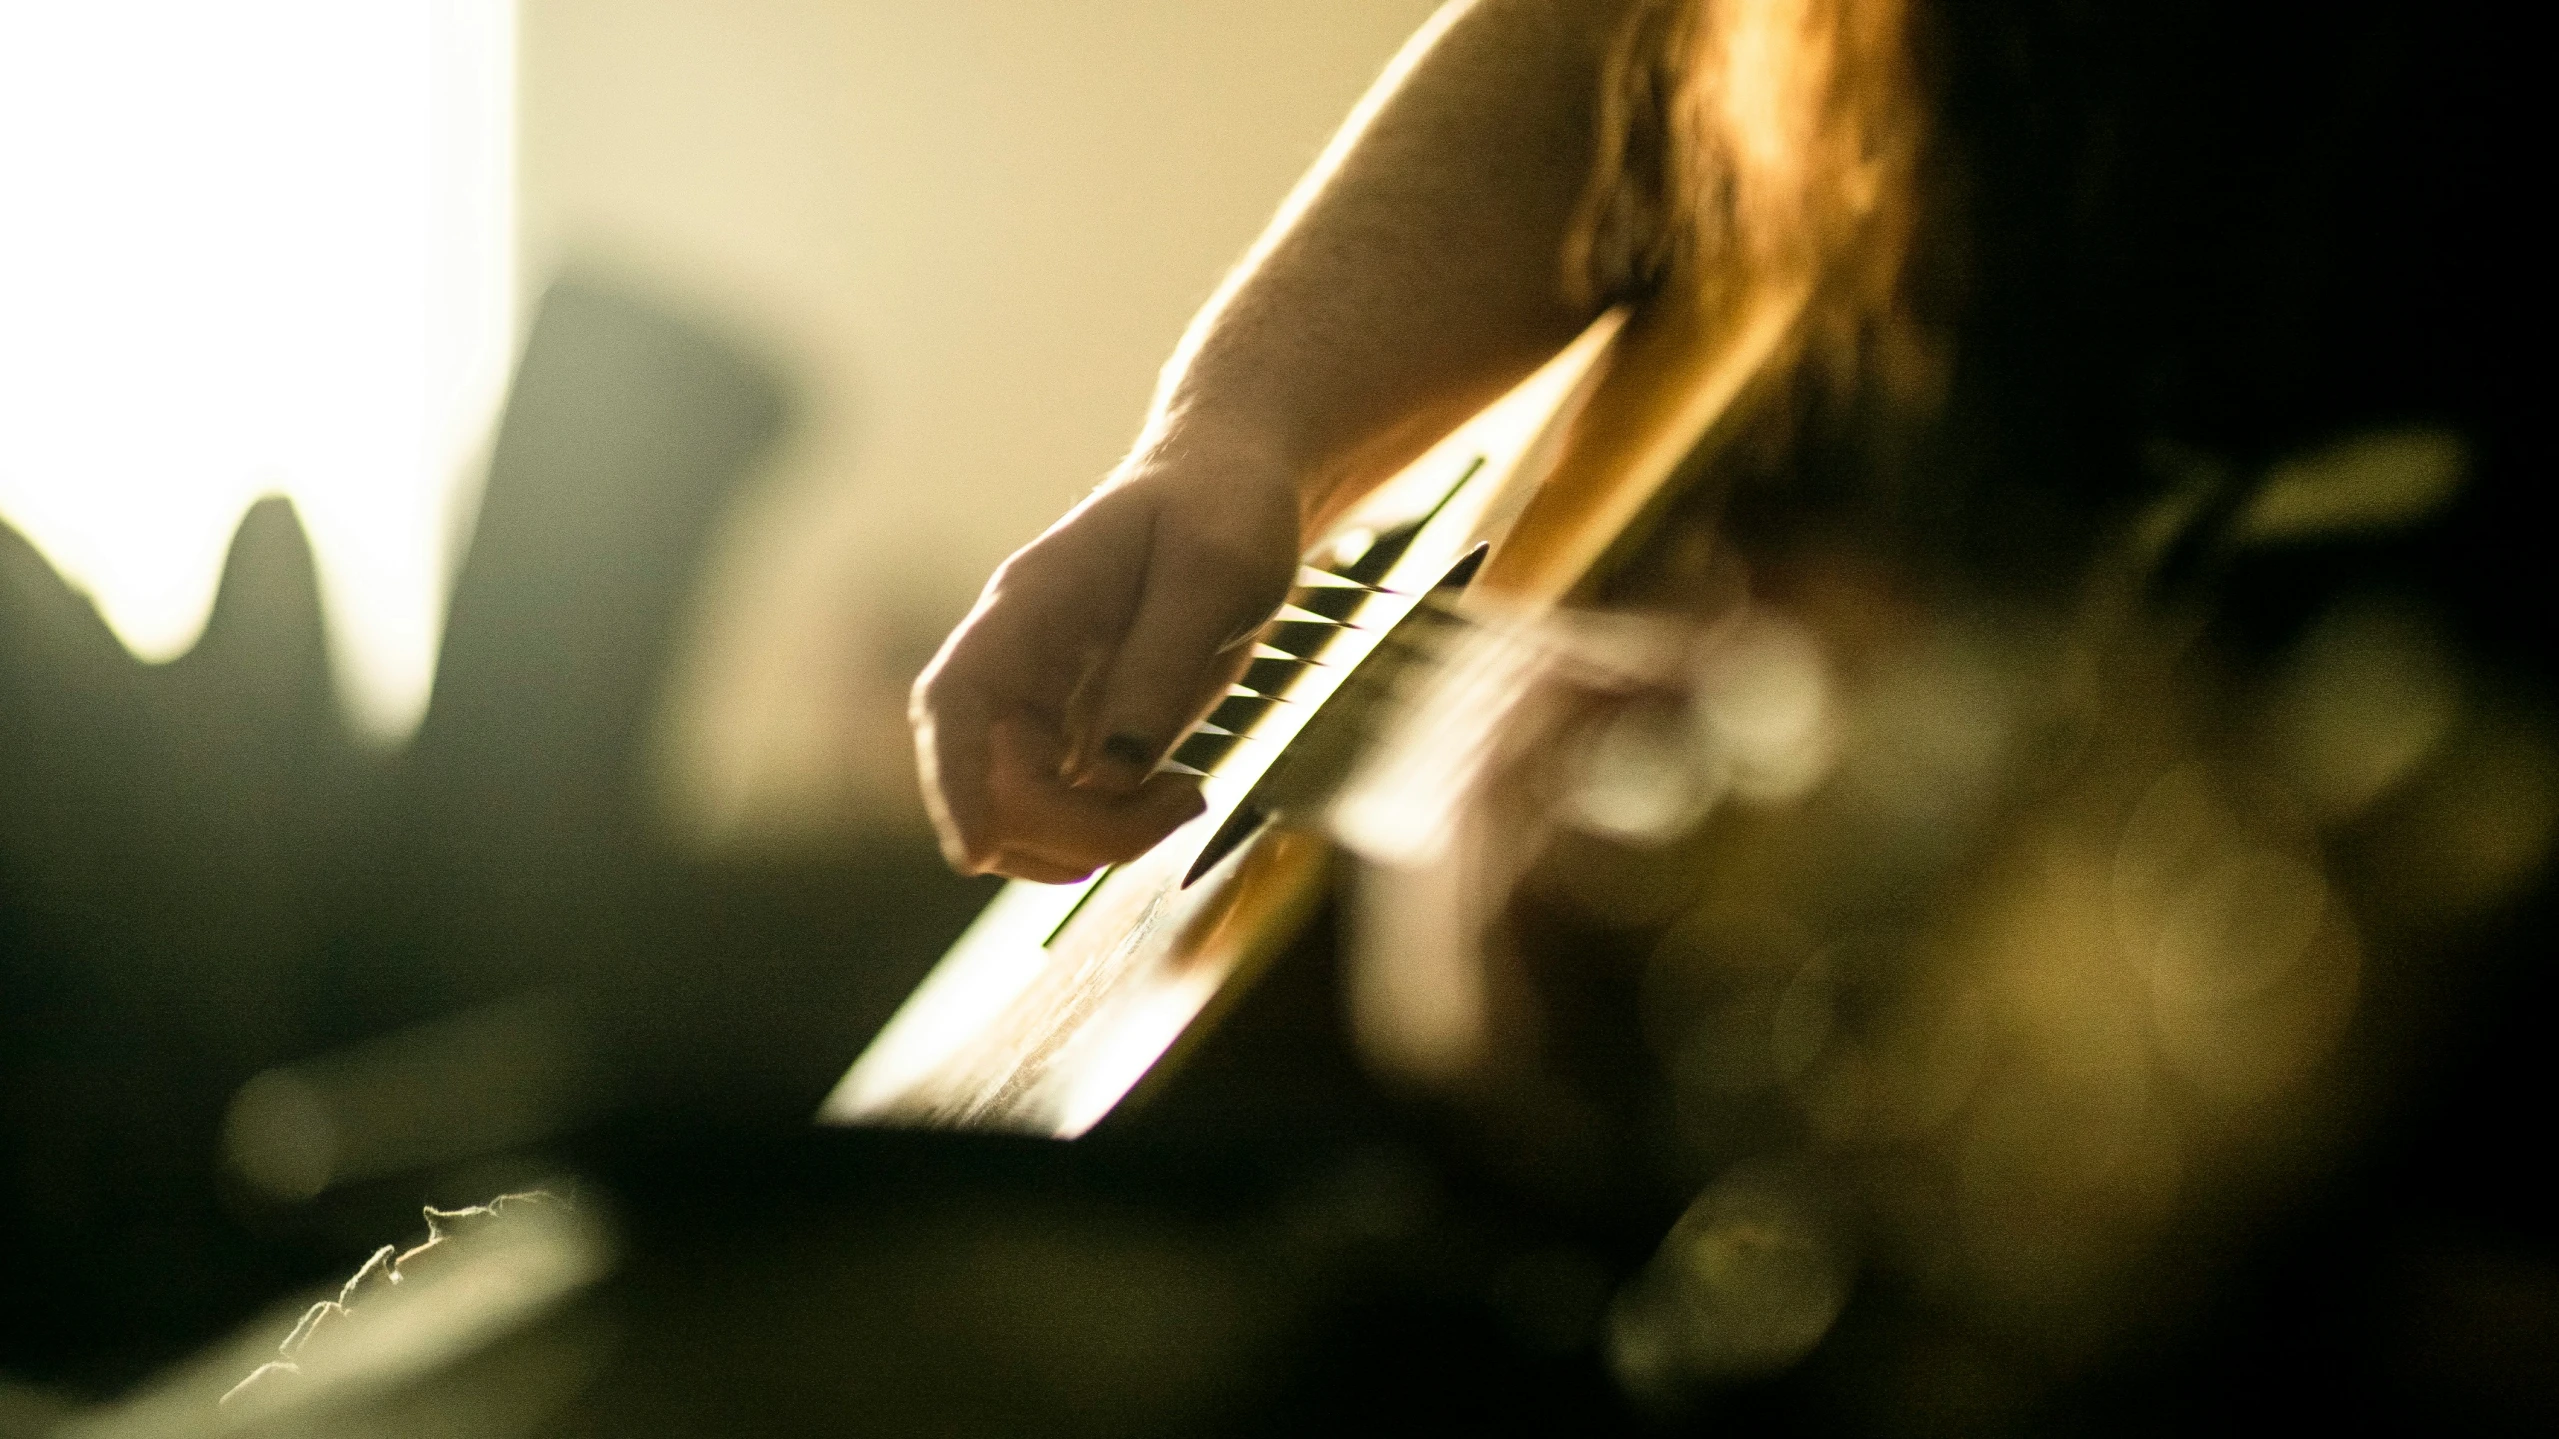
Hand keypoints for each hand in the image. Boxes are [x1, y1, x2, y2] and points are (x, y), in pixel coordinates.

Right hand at [912, 452, 1301, 880]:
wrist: (1232, 486)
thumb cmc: (1223, 508)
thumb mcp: (1215, 571)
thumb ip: (1163, 667)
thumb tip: (1112, 776)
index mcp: (1030, 608)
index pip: (957, 701)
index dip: (953, 783)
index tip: (970, 854)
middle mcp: (1020, 662)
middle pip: (994, 783)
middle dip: (1073, 828)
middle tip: (1183, 804)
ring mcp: (1045, 703)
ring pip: (1025, 812)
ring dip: (1097, 837)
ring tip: (1186, 799)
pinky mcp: (1081, 732)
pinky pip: (1071, 809)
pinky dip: (1118, 827)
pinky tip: (1178, 795)